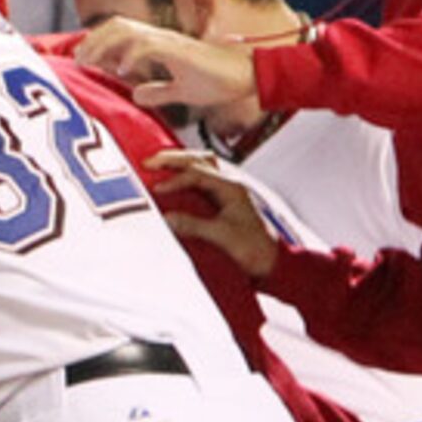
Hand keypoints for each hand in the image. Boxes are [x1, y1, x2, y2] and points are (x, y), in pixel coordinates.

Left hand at [73, 17, 261, 115]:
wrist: (248, 77)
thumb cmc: (219, 81)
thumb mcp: (181, 90)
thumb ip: (159, 91)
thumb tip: (137, 95)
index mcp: (160, 44)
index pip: (122, 32)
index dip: (98, 42)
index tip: (82, 59)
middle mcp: (162, 38)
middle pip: (119, 26)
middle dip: (93, 40)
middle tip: (77, 59)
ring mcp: (172, 43)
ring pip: (129, 31)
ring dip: (104, 45)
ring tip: (88, 61)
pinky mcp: (181, 52)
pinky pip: (150, 47)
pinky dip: (131, 56)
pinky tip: (120, 70)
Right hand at [145, 148, 281, 279]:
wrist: (272, 262)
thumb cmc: (254, 249)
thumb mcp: (222, 237)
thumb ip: (193, 226)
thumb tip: (167, 218)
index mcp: (232, 189)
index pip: (198, 174)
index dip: (174, 180)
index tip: (156, 189)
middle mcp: (230, 186)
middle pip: (200, 160)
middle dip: (173, 159)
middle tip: (149, 163)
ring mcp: (227, 192)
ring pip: (203, 165)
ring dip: (181, 162)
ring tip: (159, 164)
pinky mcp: (223, 202)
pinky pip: (202, 179)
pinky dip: (186, 174)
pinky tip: (175, 179)